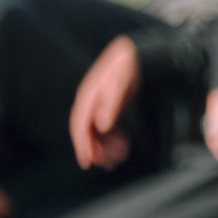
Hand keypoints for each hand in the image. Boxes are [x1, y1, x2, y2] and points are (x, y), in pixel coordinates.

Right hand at [69, 36, 142, 169]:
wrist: (138, 53)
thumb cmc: (127, 65)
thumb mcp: (120, 82)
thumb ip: (110, 103)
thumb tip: (101, 125)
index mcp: (87, 97)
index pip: (79, 126)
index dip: (82, 145)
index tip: (87, 162)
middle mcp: (90, 103)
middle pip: (88, 132)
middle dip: (97, 149)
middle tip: (110, 163)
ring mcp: (100, 106)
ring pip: (99, 133)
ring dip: (106, 147)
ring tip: (120, 157)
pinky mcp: (111, 107)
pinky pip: (108, 129)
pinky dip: (114, 139)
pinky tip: (123, 147)